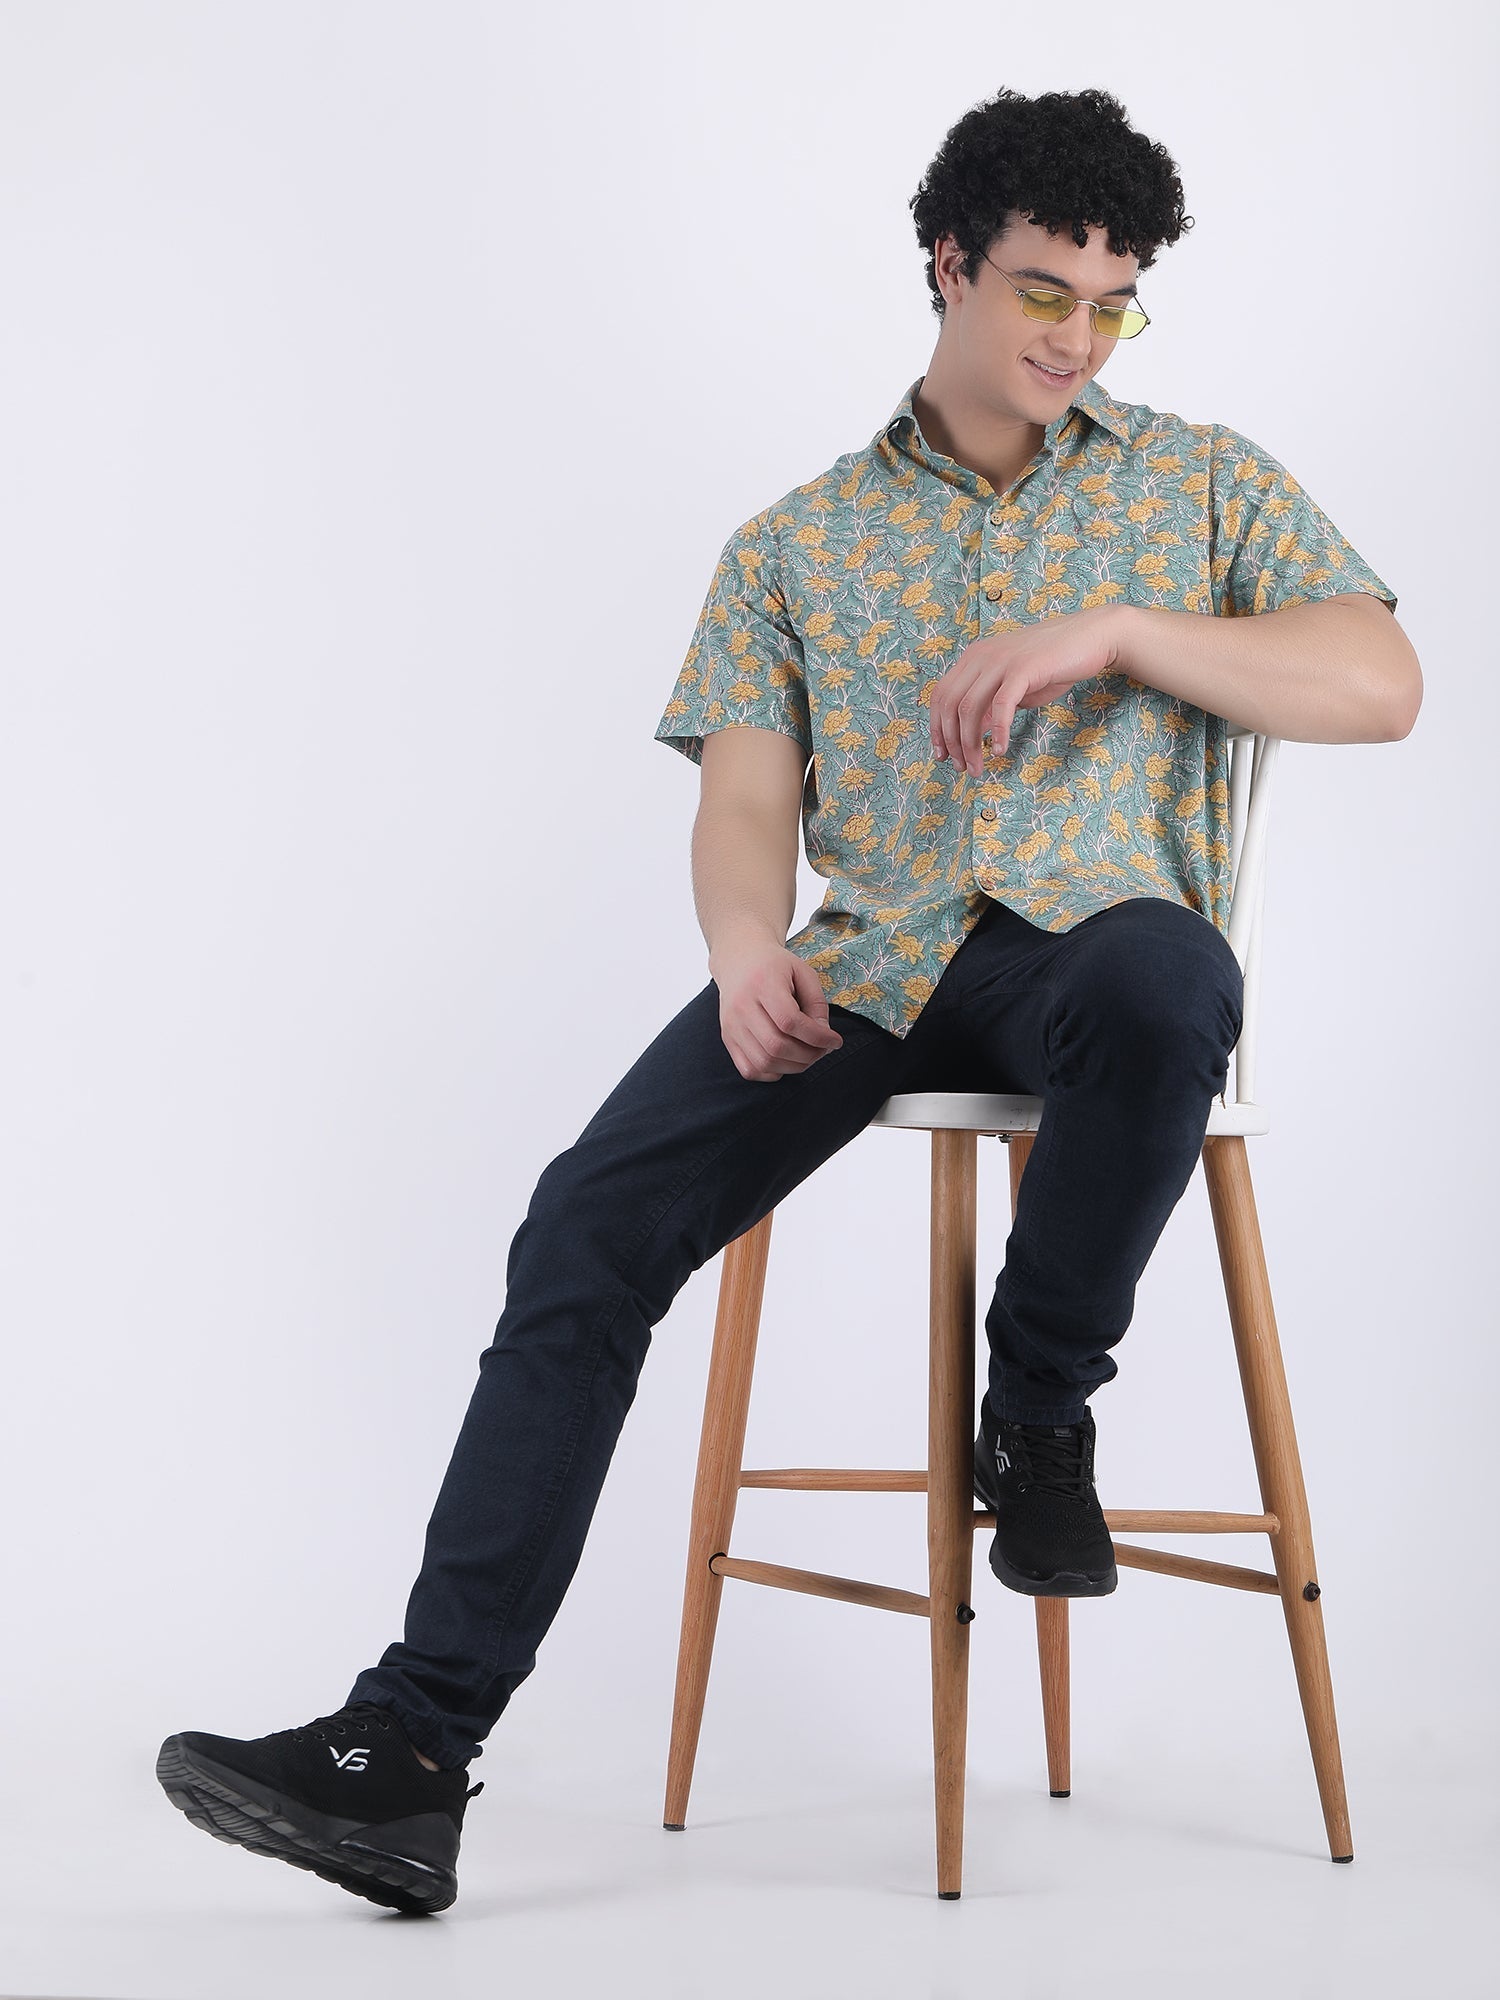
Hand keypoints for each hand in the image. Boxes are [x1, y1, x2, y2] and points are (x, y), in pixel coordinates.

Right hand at [709, 939, 843, 1081]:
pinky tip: (786, 1060)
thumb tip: (823, 1037)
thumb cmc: (776, 966)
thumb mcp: (803, 973)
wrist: (739, 960)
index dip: (817, 1037)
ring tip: (808, 1055)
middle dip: (808, 1055)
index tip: (835, 1040)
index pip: (790, 1021)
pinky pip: (749, 1069)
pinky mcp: (728, 1038)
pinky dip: (772, 1072)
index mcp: (762, 983)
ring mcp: (731, 1025)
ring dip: (793, 1067)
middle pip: (776, 1046)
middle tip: (823, 1050)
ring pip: (763, 1062)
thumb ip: (817, 1003)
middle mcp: (741, 1006)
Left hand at [928, 604, 1125, 776]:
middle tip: (962, 768)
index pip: (940, 695)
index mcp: (973, 658)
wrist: (1089, 638)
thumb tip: (975, 733)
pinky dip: (999, 732)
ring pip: (970, 708)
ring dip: (970, 744)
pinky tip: (1001, 751)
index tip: (942, 755)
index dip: (937, 728)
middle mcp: (981, 656)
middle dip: (952, 742)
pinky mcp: (1023, 668)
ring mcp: (1000, 660)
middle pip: (950, 705)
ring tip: (978, 767)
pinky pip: (1001, 705)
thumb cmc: (1052, 664)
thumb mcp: (1013, 687)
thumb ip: (991, 706)